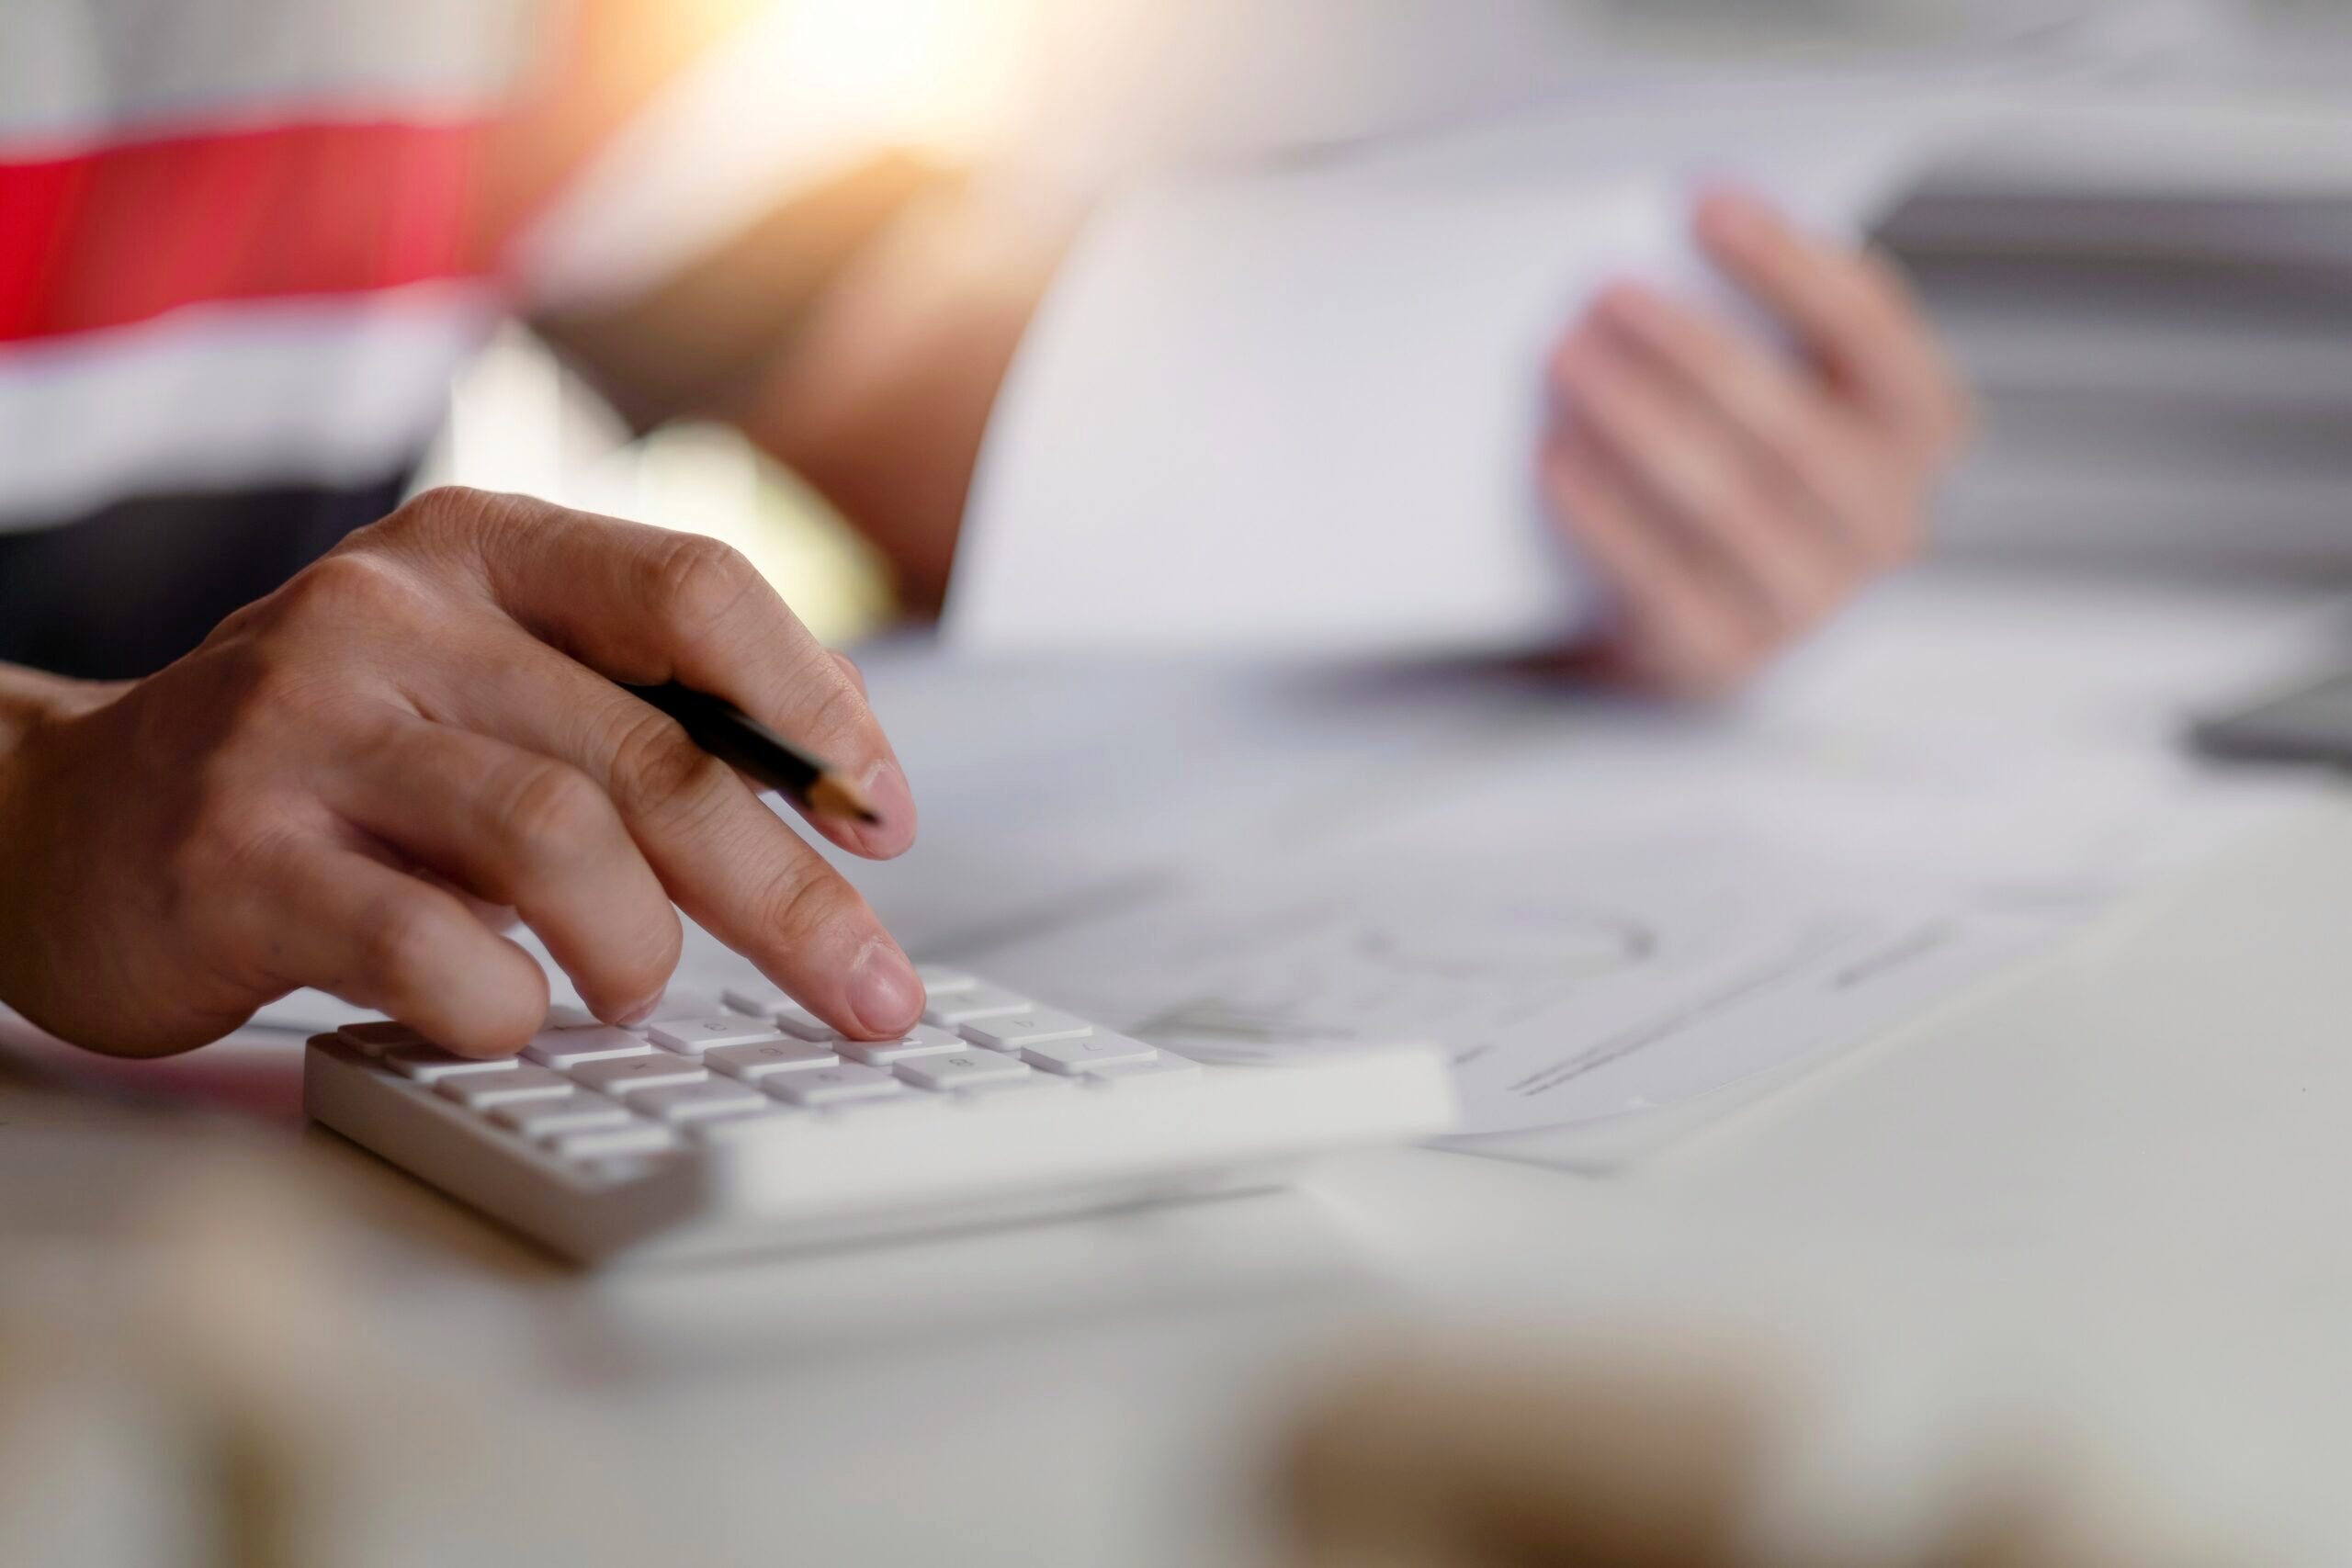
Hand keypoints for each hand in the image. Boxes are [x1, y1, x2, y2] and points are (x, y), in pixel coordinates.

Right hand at [0, 488, 924, 1058]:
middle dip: (792, 895)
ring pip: (559, 844)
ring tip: (632, 993)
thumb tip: (840, 808)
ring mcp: (303, 729)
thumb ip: (625, 713)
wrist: (61, 823)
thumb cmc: (328, 766)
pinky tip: (503, 1012)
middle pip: (657, 755)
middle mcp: (392, 616)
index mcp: (477, 550)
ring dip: (638, 953)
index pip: (697, 592)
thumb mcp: (473, 683)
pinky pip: (430, 948)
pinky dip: (506, 1005)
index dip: (819, 710)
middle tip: (871, 991)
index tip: (884, 822)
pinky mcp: (234, 857)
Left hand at [1542, 189, 1971, 695]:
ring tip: (1566, 361)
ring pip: (1728, 504)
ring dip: (1640, 422)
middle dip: (1694, 352)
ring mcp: (1806, 600)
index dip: (1789, 265)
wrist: (1674, 615)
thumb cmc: (1723, 462)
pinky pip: (1660, 581)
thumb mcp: (1761, 382)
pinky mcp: (1718, 658)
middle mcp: (1882, 521)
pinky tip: (1556, 456)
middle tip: (1606, 293)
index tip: (1705, 204)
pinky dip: (1604, 513)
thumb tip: (1662, 243)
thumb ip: (1748, 318)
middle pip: (1793, 429)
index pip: (1871, 334)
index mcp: (1915, 429)